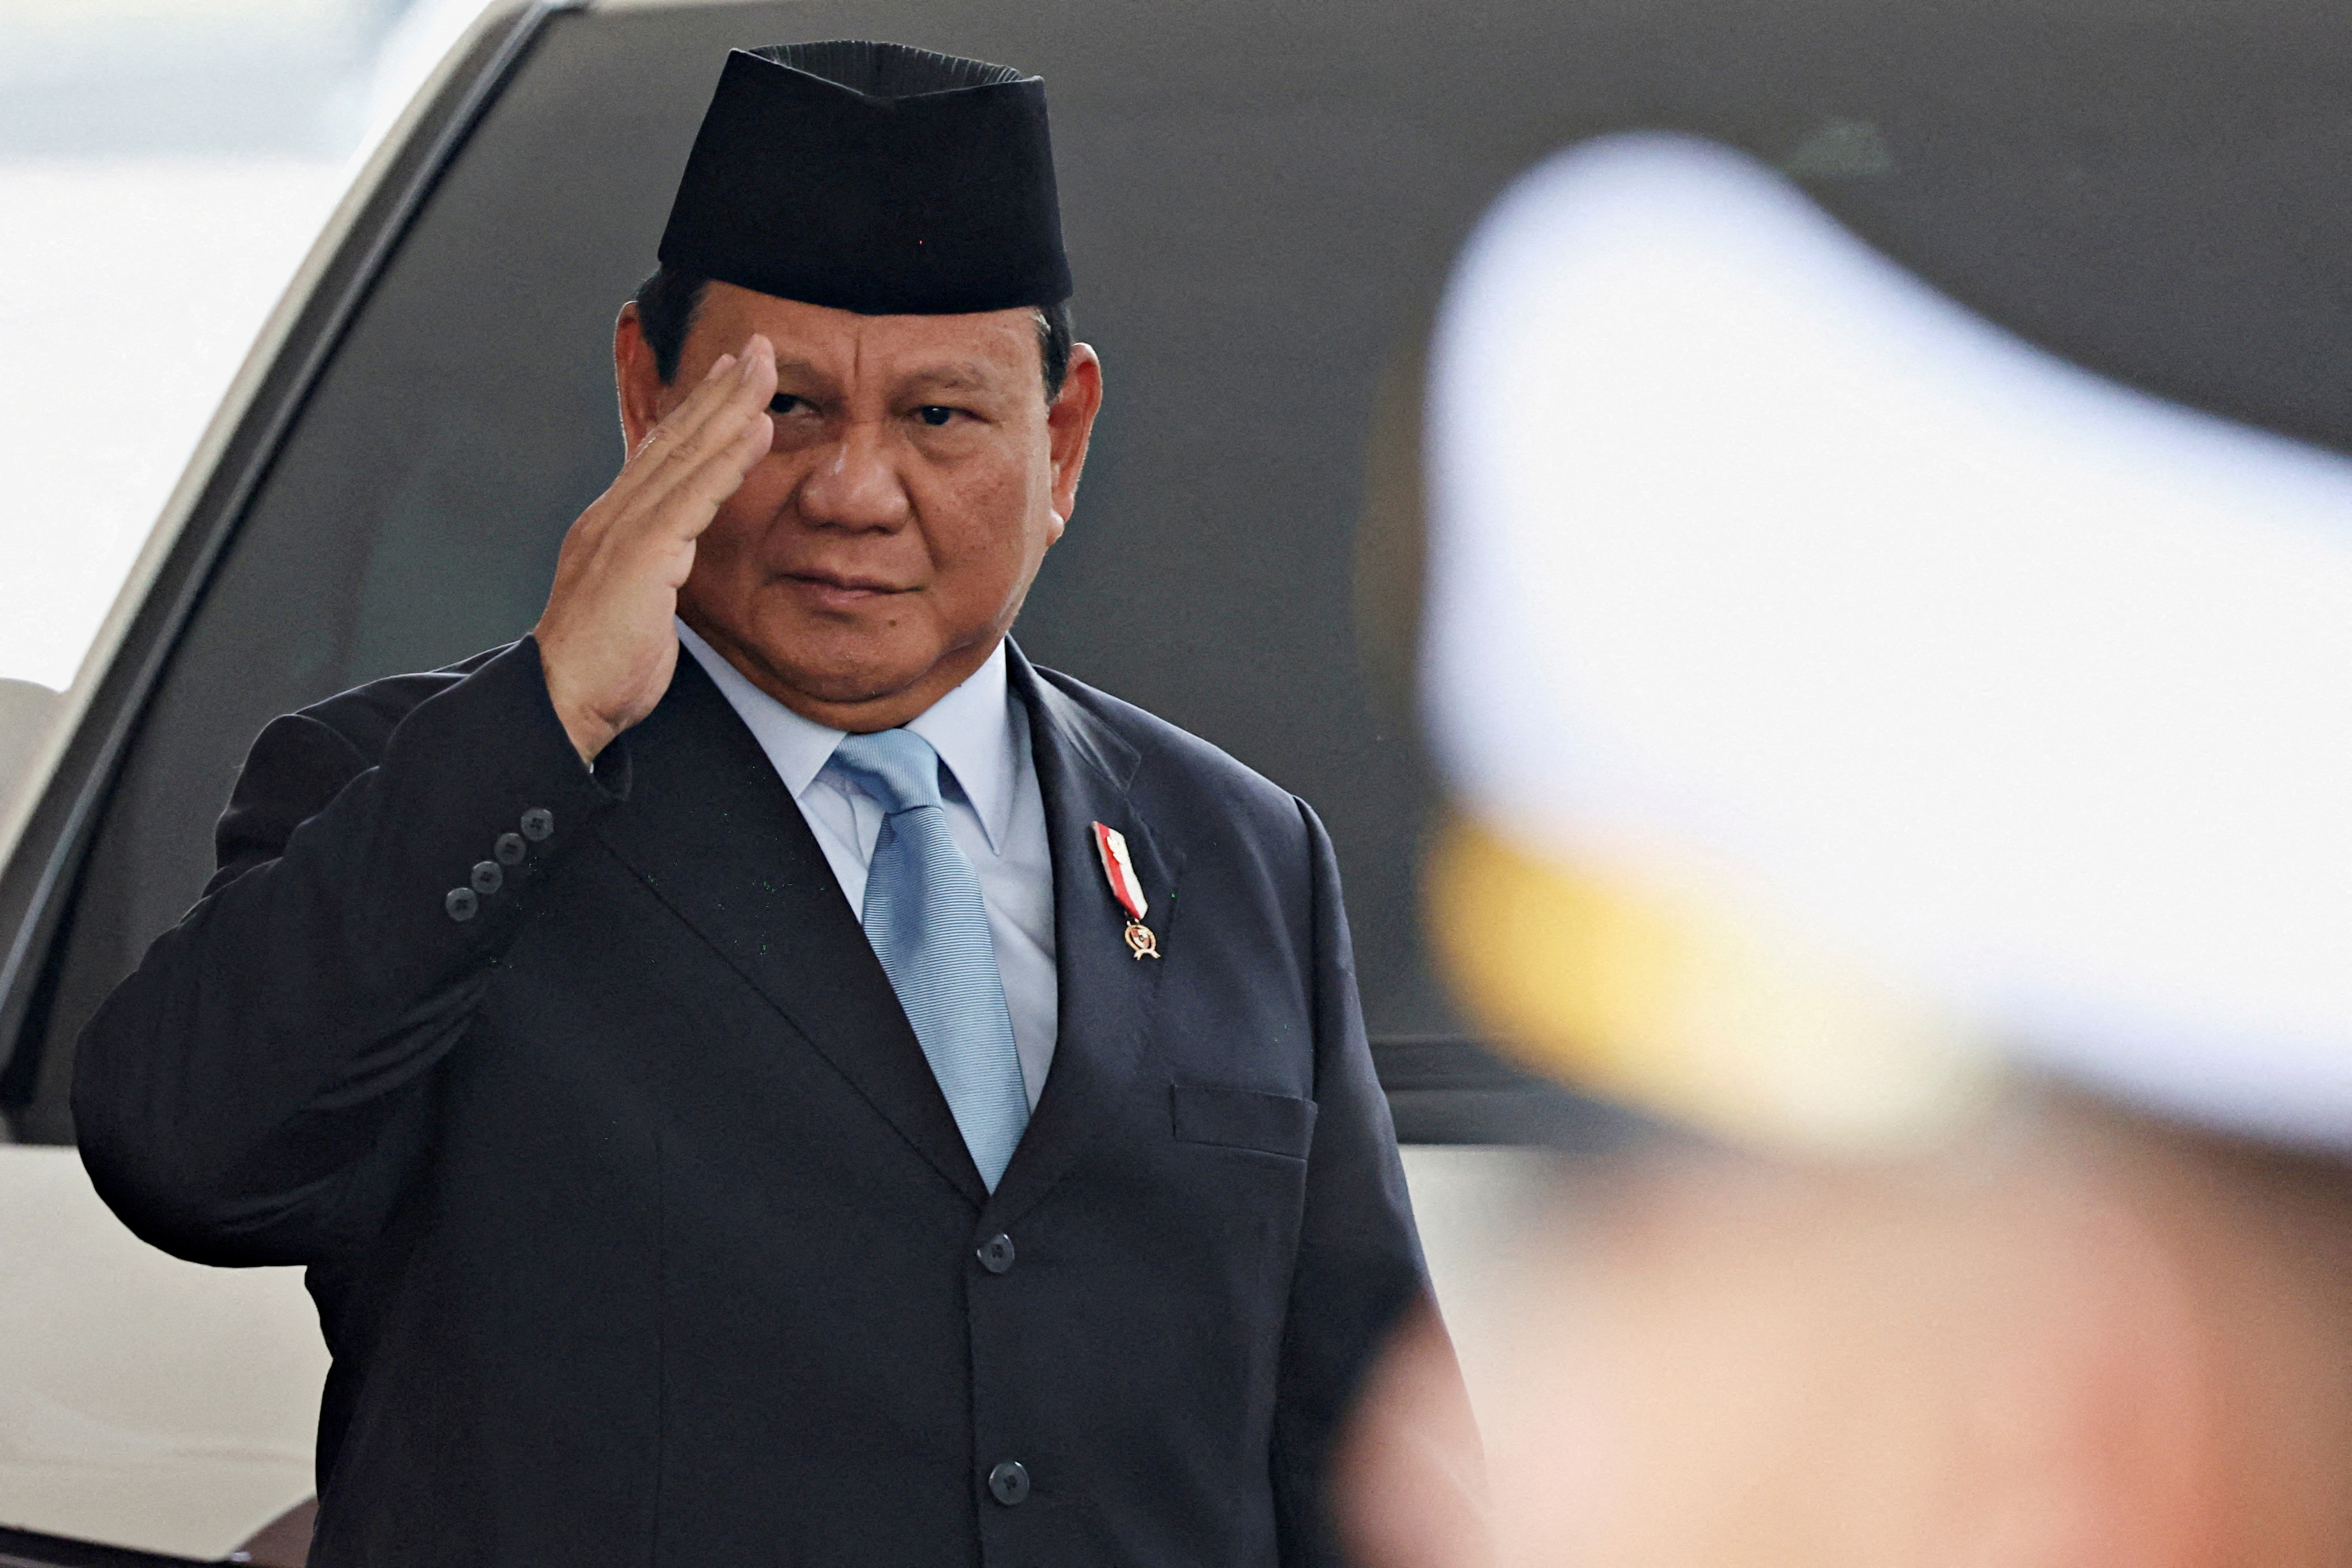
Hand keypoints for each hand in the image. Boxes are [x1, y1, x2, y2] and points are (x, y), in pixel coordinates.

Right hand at [534, 336, 775, 763]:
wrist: (562, 701)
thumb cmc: (601, 666)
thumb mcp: (636, 605)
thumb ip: (656, 571)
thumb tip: (675, 562)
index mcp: (613, 526)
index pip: (661, 455)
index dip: (698, 412)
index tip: (730, 378)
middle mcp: (614, 516)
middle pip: (674, 437)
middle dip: (719, 388)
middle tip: (758, 347)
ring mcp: (624, 531)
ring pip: (686, 453)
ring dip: (730, 405)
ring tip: (765, 367)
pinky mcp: (640, 555)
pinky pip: (693, 495)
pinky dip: (727, 458)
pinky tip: (757, 427)